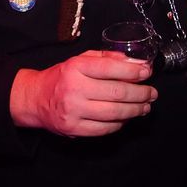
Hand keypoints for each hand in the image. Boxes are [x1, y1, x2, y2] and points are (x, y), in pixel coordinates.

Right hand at [9, 51, 155, 136]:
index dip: (134, 71)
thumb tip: (136, 62)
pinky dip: (120, 123)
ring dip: (135, 110)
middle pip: (117, 92)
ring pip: (114, 112)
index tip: (147, 73)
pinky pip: (105, 128)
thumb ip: (107, 58)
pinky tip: (127, 118)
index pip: (111, 68)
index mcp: (76, 67)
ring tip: (145, 107)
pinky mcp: (73, 128)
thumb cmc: (62, 77)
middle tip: (152, 93)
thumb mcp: (80, 60)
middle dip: (140, 93)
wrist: (35, 99)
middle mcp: (74, 88)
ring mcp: (73, 111)